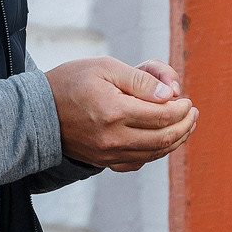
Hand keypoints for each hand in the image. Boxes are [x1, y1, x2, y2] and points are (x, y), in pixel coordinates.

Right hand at [46, 56, 196, 171]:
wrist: (38, 111)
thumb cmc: (71, 81)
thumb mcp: (105, 68)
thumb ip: (140, 80)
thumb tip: (170, 95)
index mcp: (114, 112)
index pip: (162, 116)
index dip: (181, 108)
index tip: (186, 99)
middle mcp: (113, 139)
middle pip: (164, 139)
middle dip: (185, 125)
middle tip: (192, 112)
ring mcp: (108, 155)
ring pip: (154, 154)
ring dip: (176, 140)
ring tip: (185, 124)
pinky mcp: (103, 162)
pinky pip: (138, 163)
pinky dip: (156, 153)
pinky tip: (162, 140)